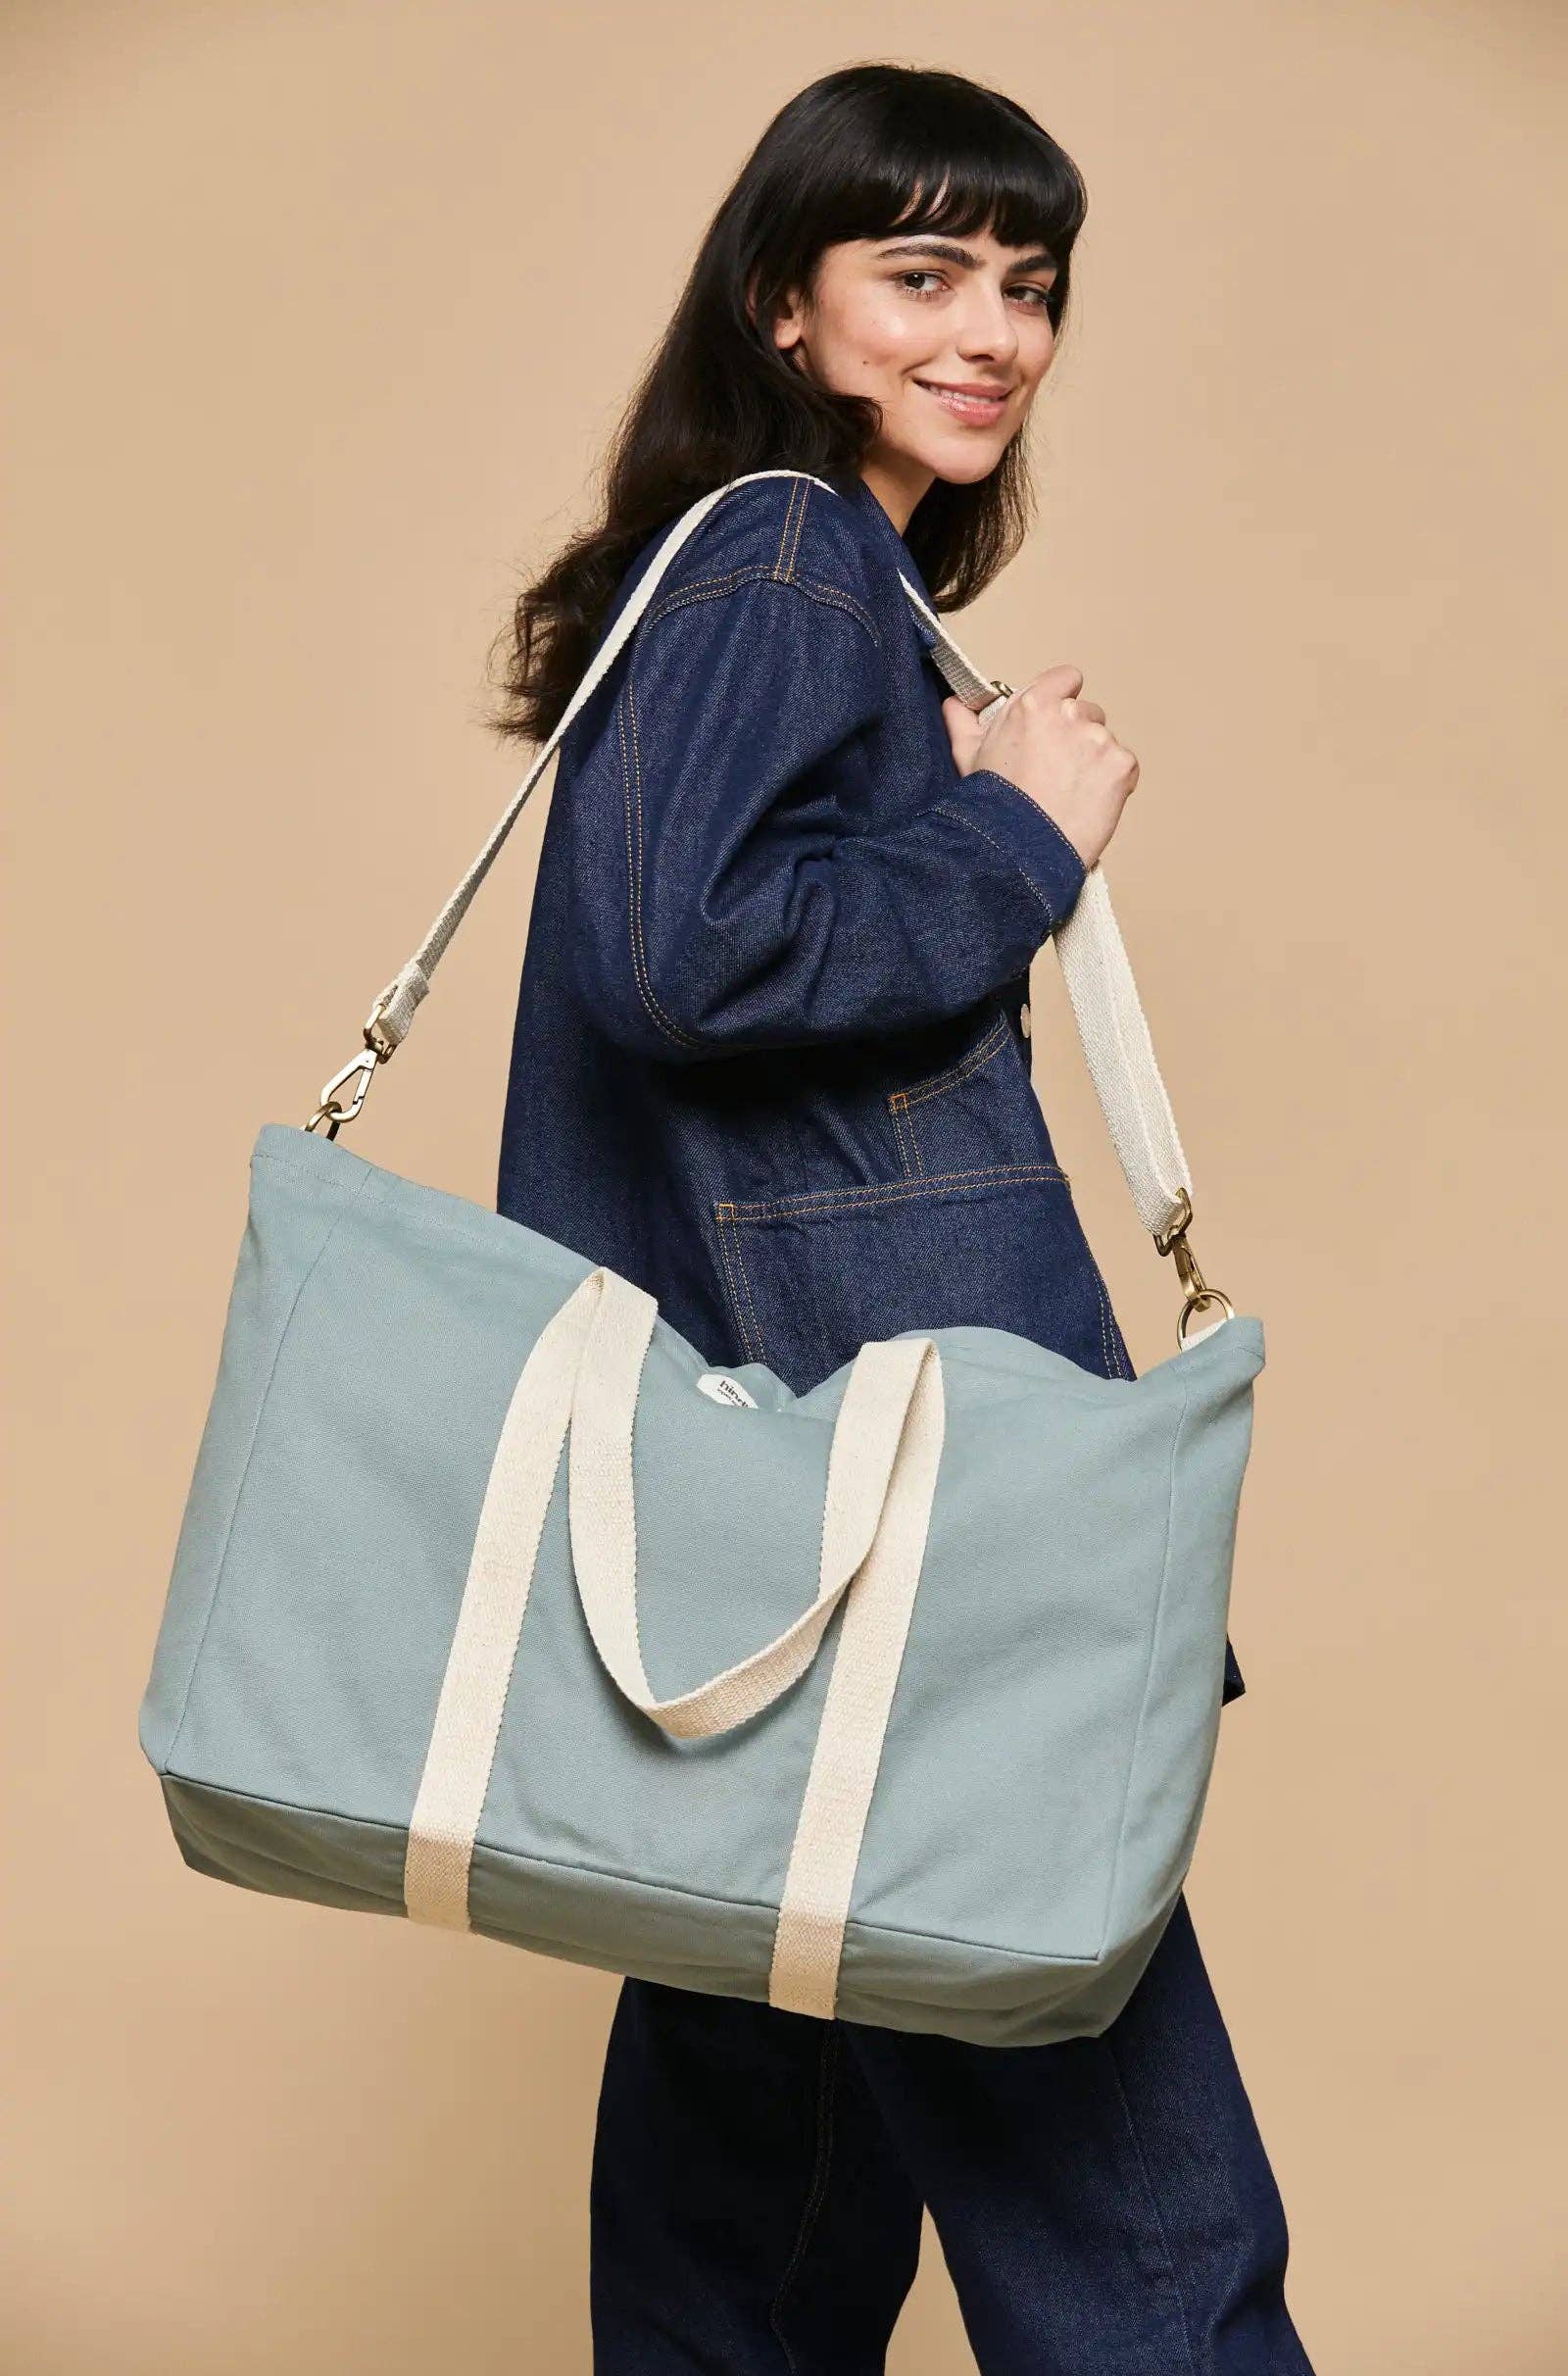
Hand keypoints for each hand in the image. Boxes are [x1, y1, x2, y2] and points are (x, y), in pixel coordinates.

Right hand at [942, 664, 1138, 871]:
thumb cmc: (992, 806)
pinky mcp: (1121, 765)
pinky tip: (1089, 804)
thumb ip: (964, 723)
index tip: (1055, 725)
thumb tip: (955, 705)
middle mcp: (1069, 714)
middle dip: (1077, 738)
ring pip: (1106, 743)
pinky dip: (1114, 785)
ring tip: (1070, 795)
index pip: (1066, 678)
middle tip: (1057, 773)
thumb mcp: (968, 758)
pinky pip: (1125, 767)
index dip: (1063, 700)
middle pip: (1088, 713)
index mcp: (1033, 704)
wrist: (1019, 849)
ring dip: (1095, 763)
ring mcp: (1099, 739)